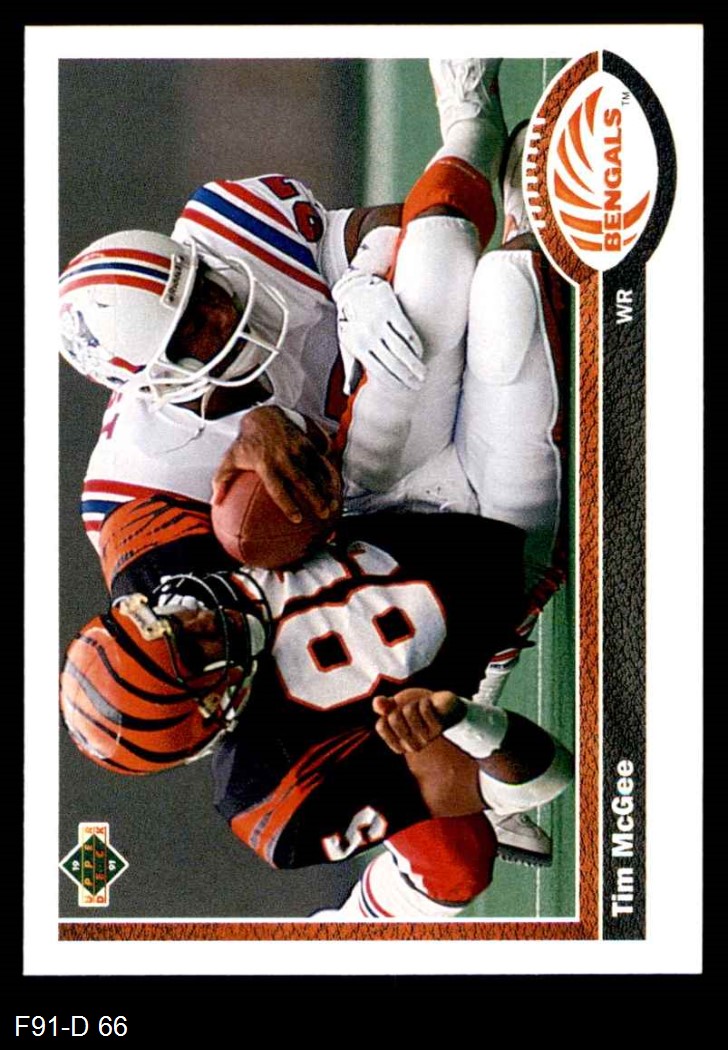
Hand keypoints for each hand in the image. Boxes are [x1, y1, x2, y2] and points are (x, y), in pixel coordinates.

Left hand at [211, 406, 340, 523]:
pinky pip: (322, 461)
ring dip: (327, 488)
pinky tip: (337, 489)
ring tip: (335, 505)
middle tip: (324, 513)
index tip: (296, 518)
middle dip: (315, 497)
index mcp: (265, 463)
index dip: (287, 503)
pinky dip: (331, 474)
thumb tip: (216, 502)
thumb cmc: (246, 443)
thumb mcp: (230, 459)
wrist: (264, 416)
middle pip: (303, 480)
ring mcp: (298, 448)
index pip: (277, 486)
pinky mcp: (308, 443)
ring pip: (317, 471)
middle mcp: (284, 456)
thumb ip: (222, 480)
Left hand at [332, 270, 425, 390]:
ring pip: (402, 349)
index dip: (394, 383)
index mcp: (358, 347)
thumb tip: (348, 392)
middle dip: (407, 377)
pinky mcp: (390, 309)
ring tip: (423, 373)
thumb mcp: (347, 345)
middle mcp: (368, 336)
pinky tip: (421, 353)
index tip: (405, 390)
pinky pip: (406, 331)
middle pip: (393, 363)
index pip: (380, 371)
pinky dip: (415, 344)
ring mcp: (380, 322)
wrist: (353, 290)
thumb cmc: (350, 323)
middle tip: (419, 386)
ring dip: (415, 364)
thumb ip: (351, 368)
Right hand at [373, 688, 465, 753]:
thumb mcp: (397, 704)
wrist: (442, 705)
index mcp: (399, 743)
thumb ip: (384, 705)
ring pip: (409, 712)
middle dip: (400, 707)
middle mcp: (411, 745)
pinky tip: (430, 705)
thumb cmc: (416, 707)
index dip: (386, 713)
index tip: (396, 712)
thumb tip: (377, 702)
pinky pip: (424, 708)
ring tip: (421, 708)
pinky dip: (425, 701)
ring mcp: (425, 738)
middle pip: (393, 719)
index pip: (381, 726)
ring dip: (414, 703)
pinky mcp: (438, 727)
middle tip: (410, 709)